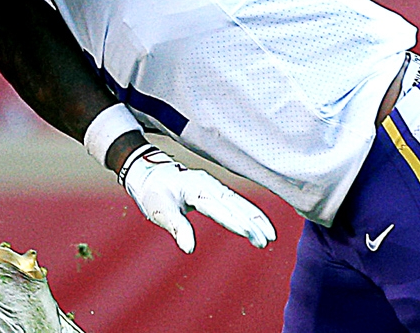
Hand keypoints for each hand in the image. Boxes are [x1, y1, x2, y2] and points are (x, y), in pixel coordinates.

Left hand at [120, 143, 275, 253]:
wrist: (149, 171)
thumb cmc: (153, 192)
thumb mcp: (159, 210)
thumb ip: (175, 227)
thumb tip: (188, 248)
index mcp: (194, 188)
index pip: (217, 207)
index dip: (234, 221)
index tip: (249, 233)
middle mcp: (208, 184)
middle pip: (234, 204)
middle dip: (251, 222)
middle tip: (265, 241)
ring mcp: (213, 185)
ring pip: (239, 202)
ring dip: (255, 218)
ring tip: (271, 236)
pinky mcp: (215, 189)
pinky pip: (237, 201)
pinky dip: (250, 212)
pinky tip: (260, 224)